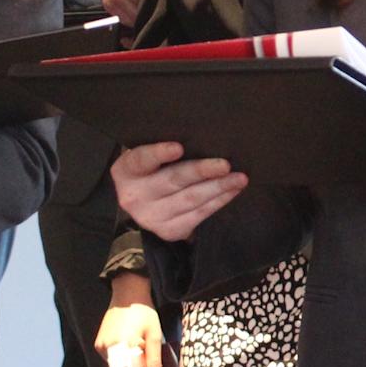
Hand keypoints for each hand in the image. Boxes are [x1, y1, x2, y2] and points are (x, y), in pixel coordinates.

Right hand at [96, 273, 165, 366]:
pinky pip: (111, 360)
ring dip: (129, 363)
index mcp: (123, 345)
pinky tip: (129, 344)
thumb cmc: (144, 312)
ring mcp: (100, 347)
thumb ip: (154, 360)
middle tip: (146, 354)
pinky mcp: (98, 345)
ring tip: (137, 345)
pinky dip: (121, 358)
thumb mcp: (154, 335)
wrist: (128, 294)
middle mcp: (108, 348)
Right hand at [113, 141, 247, 240]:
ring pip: (190, 199)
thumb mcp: (149, 156)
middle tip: (226, 165)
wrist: (144, 202)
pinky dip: (219, 201)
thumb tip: (204, 136)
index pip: (141, 160)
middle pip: (173, 181)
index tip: (178, 147)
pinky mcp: (169, 231)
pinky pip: (199, 215)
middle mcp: (134, 197)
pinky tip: (233, 191)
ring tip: (239, 178)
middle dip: (202, 171)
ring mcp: (151, 218)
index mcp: (126, 172)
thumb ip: (165, 147)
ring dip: (219, 188)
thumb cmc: (153, 168)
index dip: (159, 153)